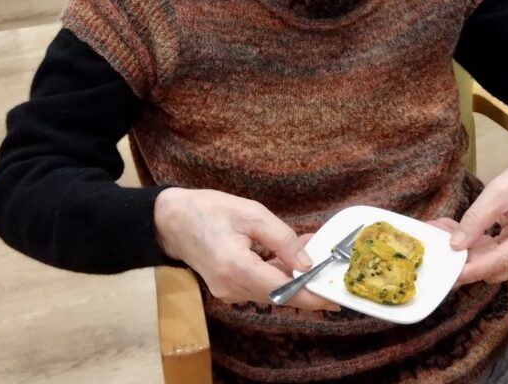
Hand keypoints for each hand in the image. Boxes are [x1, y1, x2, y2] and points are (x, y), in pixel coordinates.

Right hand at [154, 188, 339, 310]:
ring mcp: (228, 292)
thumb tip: (308, 262)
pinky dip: (278, 274)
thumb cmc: (209, 211)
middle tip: (331, 268)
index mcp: (236, 267)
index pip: (283, 290)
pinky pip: (260, 287)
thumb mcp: (251, 213)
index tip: (335, 297)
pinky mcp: (228, 288)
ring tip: (312, 250)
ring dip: (294, 277)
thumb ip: (282, 238)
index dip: (312, 295)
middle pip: (280, 295)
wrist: (171, 220)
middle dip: (308, 283)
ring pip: (272, 292)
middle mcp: (232, 287)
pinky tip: (291, 256)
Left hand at [433, 144, 507, 285]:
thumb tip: (455, 245)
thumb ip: (476, 220)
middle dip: (470, 258)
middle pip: (498, 268)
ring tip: (450, 234)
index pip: (500, 262)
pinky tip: (466, 237)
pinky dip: (484, 249)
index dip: (473, 268)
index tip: (450, 274)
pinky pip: (503, 257)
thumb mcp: (497, 193)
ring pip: (498, 265)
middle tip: (441, 244)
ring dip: (475, 253)